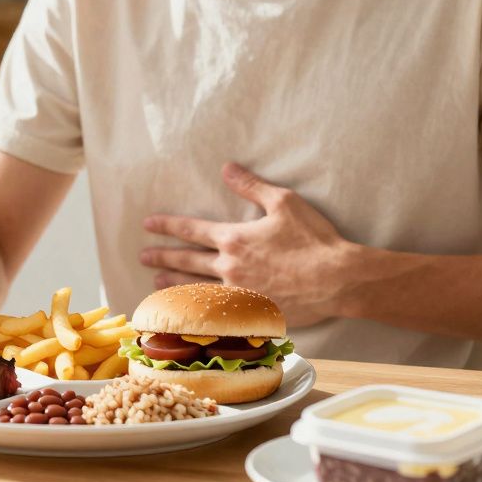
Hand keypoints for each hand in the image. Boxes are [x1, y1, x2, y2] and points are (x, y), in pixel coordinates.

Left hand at [139, 163, 359, 326]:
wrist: (338, 280)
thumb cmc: (314, 239)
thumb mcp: (284, 202)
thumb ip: (252, 186)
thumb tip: (227, 168)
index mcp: (234, 239)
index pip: (191, 230)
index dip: (166, 226)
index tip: (148, 224)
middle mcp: (230, 267)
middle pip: (186, 261)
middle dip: (162, 257)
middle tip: (143, 256)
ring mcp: (238, 293)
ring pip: (195, 288)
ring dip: (173, 283)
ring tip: (156, 282)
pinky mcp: (251, 313)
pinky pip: (215, 311)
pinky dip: (196, 308)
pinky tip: (188, 308)